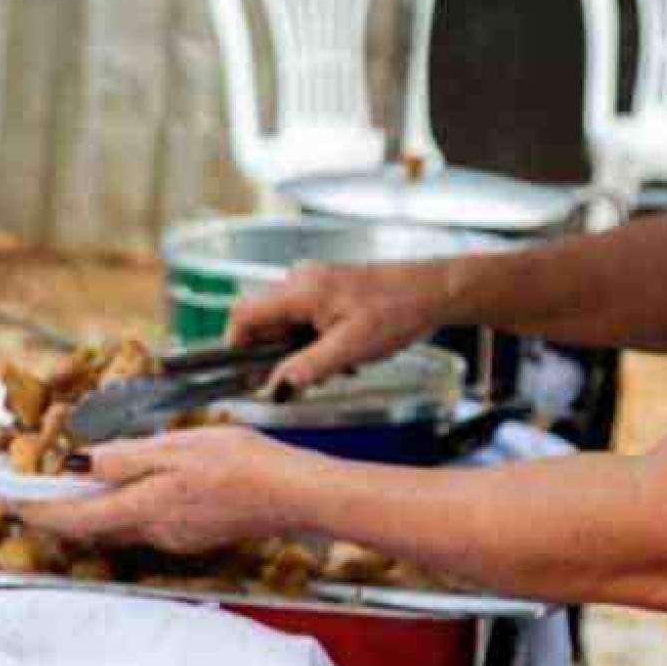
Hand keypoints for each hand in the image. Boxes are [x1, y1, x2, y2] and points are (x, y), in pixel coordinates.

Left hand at [19, 427, 327, 553]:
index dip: (38, 510)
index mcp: (144, 507)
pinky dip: (122, 509)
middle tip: (30, 492)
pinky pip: (144, 524)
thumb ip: (126, 457)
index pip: (74, 517)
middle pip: (91, 526)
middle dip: (58, 512)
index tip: (9, 500)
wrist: (293, 494)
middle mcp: (153, 530)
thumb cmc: (243, 465)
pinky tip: (127, 491)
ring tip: (69, 488)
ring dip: (89, 511)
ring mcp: (174, 537)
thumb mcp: (178, 447)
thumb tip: (80, 462)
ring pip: (117, 526)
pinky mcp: (192, 534)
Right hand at [229, 259, 455, 391]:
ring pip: (286, 322)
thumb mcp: (351, 348)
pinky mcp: (327, 289)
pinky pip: (305, 317)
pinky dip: (315, 340)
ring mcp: (314, 283)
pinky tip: (345, 353)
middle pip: (264, 321)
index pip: (244, 314)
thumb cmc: (397, 311)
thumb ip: (309, 366)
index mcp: (300, 291)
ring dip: (300, 349)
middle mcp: (300, 281)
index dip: (235, 344)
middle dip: (277, 353)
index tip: (242, 371)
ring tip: (337, 364)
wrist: (432, 291)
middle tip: (303, 376)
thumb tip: (276, 384)